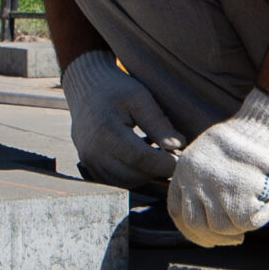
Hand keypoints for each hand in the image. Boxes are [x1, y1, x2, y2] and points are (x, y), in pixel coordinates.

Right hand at [61, 52, 182, 186]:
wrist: (85, 88)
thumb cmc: (114, 88)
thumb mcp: (140, 98)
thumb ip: (158, 123)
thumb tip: (179, 145)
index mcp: (106, 131)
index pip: (141, 158)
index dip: (165, 163)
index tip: (183, 158)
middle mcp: (93, 151)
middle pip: (135, 174)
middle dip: (157, 168)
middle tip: (172, 153)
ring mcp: (89, 162)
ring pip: (128, 181)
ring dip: (146, 172)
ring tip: (156, 150)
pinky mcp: (90, 166)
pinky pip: (117, 179)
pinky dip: (133, 173)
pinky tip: (141, 154)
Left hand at [167, 89, 268, 246]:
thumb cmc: (251, 138)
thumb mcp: (214, 154)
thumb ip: (205, 181)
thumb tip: (210, 219)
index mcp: (185, 168)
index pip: (177, 211)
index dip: (193, 231)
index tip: (210, 238)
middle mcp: (194, 177)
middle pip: (196, 224)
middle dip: (218, 237)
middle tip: (237, 237)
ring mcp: (214, 185)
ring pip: (222, 227)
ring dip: (243, 226)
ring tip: (261, 210)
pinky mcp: (238, 191)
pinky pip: (247, 222)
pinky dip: (264, 218)